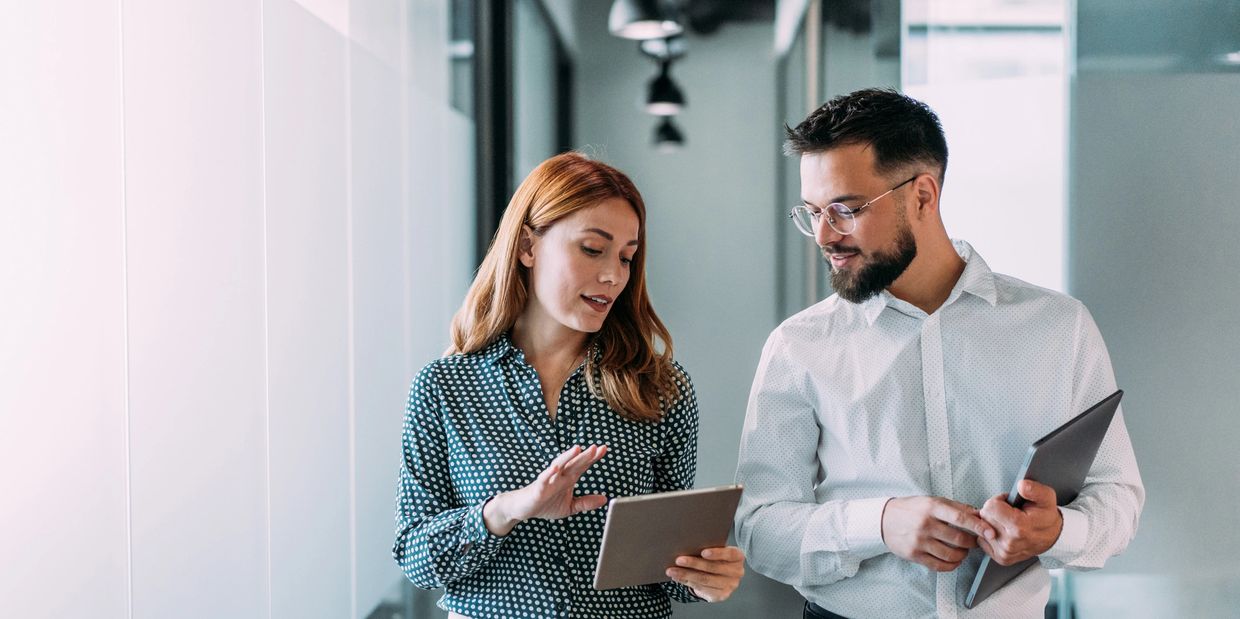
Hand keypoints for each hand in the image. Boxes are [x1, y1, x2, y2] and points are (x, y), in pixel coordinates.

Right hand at [482, 445, 608, 535]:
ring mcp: (549, 480)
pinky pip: (544, 478)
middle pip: (574, 463)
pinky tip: (555, 467)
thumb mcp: (570, 506)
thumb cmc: (546, 504)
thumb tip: (604, 499)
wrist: (524, 508)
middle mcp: (560, 476)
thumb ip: (586, 502)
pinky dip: (549, 473)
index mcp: (568, 478)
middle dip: (585, 455)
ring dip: (568, 457)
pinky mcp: (539, 487)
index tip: (604, 449)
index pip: (583, 466)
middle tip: (596, 447)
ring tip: (577, 449)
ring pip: (560, 465)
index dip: (593, 458)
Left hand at [666, 546, 744, 601]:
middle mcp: (737, 572)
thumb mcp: (716, 552)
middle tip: (679, 560)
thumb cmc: (716, 559)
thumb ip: (707, 549)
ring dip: (686, 574)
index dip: (717, 553)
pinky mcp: (721, 595)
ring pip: (705, 579)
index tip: (703, 552)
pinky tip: (677, 577)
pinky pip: (702, 588)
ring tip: (672, 570)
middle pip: (713, 568)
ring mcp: (730, 585)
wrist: (721, 576)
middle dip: (694, 563)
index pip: (729, 554)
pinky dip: (687, 582)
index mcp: (738, 557)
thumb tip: (687, 545)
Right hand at [881, 496, 996, 571]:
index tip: (991, 532)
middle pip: (959, 539)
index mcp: (931, 508)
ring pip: (951, 555)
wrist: (884, 519)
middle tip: (974, 542)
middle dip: (972, 543)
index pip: (960, 518)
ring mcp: (919, 541)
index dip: (978, 526)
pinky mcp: (915, 555)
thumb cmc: (911, 509)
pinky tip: (953, 560)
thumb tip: (979, 514)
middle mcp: (925, 524)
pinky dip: (952, 565)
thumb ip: (956, 507)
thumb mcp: (932, 501)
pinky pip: (940, 565)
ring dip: (963, 555)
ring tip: (962, 551)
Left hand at [977, 480, 1062, 565]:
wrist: (1052, 536)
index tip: (1009, 503)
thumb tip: (1021, 485)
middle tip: (1009, 513)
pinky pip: (983, 540)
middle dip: (994, 511)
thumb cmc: (1045, 515)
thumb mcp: (1046, 497)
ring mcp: (1005, 552)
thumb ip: (1034, 489)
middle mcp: (1010, 543)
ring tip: (1008, 522)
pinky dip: (990, 534)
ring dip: (992, 523)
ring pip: (982, 529)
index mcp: (1019, 527)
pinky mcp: (1002, 558)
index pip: (990, 507)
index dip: (999, 501)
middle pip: (984, 517)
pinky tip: (1003, 532)